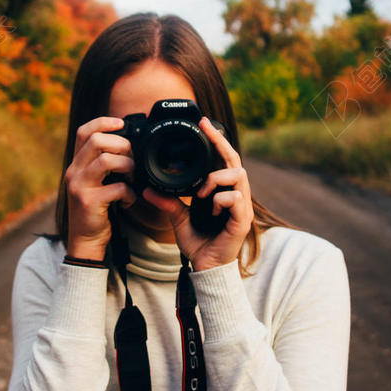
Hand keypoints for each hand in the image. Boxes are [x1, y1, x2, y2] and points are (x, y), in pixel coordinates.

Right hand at [65, 116, 137, 260]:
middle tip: (132, 159)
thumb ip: (103, 164)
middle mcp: (74, 172)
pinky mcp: (89, 202)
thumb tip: (128, 145)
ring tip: (132, 178)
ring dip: (128, 166)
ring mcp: (80, 186)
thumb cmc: (95, 209)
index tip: (121, 123)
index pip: (84, 131)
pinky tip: (128, 200)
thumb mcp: (94, 182)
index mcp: (76, 164)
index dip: (103, 122)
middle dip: (122, 145)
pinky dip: (129, 193)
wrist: (85, 240)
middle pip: (97, 141)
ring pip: (107, 160)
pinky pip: (117, 188)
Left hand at [142, 117, 253, 271]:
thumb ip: (167, 201)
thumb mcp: (178, 217)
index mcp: (222, 191)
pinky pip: (235, 199)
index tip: (202, 123)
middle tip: (206, 129)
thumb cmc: (198, 242)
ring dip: (216, 179)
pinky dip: (219, 200)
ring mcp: (241, 207)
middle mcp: (235, 195)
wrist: (205, 268)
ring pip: (237, 176)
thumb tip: (148, 188)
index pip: (223, 159)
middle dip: (221, 143)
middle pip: (235, 160)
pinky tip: (209, 210)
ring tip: (201, 193)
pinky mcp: (243, 220)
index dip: (216, 140)